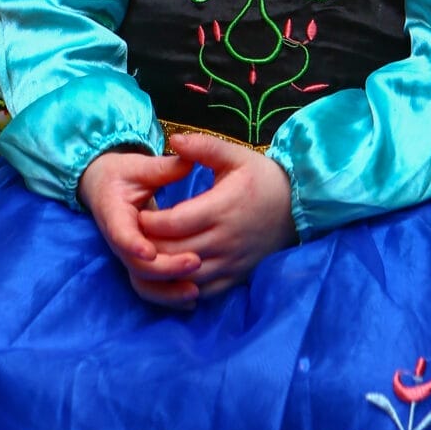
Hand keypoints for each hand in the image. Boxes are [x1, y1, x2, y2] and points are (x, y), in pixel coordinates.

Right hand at [78, 148, 201, 307]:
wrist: (105, 188)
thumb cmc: (123, 174)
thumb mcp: (139, 166)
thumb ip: (163, 167)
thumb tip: (189, 159)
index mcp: (114, 214)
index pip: (121, 235)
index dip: (134, 245)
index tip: (151, 251)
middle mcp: (119, 241)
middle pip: (137, 265)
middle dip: (166, 268)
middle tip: (195, 261)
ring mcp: (128, 256)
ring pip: (143, 284)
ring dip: (168, 291)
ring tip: (196, 290)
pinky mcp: (139, 265)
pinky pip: (151, 288)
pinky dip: (169, 297)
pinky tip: (193, 299)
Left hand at [137, 131, 296, 295]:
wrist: (296, 205)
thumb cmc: (261, 177)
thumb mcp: (235, 155)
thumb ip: (203, 147)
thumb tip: (173, 138)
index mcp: (222, 208)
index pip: (175, 223)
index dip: (151, 222)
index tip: (137, 213)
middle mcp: (225, 239)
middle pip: (176, 252)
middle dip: (150, 247)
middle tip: (134, 236)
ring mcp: (232, 262)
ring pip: (187, 276)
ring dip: (164, 269)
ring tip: (148, 254)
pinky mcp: (237, 276)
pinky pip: (205, 291)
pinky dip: (183, 287)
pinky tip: (170, 275)